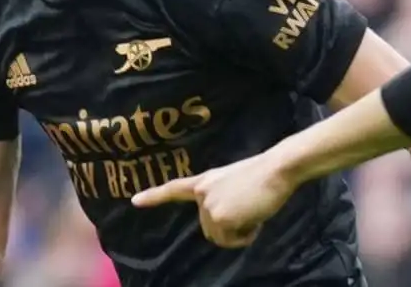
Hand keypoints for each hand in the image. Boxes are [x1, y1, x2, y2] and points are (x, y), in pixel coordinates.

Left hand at [131, 154, 296, 248]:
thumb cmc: (264, 174)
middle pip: (209, 228)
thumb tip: (225, 221)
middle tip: (250, 212)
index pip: (175, 188)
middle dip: (229, 228)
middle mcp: (202, 193)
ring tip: (253, 213)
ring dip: (238, 233)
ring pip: (220, 237)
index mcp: (205, 181)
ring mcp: (208, 206)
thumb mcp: (235, 183)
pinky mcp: (220, 218)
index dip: (154, 196)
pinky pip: (232, 240)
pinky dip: (246, 236)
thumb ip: (222, 197)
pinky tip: (255, 219)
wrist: (276, 169)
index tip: (134, 201)